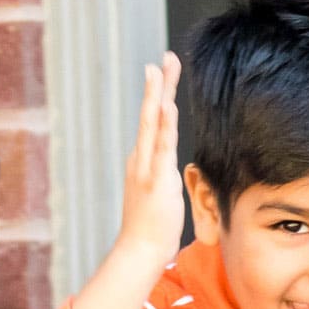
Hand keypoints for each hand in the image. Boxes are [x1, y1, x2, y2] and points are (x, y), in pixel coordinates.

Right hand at [117, 52, 185, 269]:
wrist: (140, 250)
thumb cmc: (151, 229)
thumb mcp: (159, 196)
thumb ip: (162, 179)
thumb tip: (168, 175)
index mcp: (144, 161)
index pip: (153, 123)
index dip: (158, 97)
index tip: (162, 72)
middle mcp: (141, 159)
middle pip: (150, 115)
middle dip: (157, 86)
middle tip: (163, 58)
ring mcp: (146, 168)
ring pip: (153, 124)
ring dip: (158, 95)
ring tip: (162, 68)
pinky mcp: (155, 180)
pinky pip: (161, 147)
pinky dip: (163, 125)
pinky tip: (167, 106)